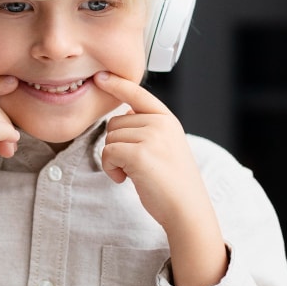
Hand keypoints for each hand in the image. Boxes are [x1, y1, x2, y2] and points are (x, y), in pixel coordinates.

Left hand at [92, 71, 209, 232]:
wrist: (186, 209)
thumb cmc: (172, 183)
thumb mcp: (165, 146)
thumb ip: (147, 128)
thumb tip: (123, 113)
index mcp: (168, 120)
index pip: (138, 94)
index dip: (117, 84)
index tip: (100, 76)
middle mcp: (161, 124)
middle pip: (114, 123)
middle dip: (117, 145)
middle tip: (136, 164)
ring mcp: (152, 137)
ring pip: (109, 138)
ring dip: (114, 159)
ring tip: (135, 172)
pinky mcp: (140, 154)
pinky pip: (107, 153)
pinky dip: (111, 169)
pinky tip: (126, 179)